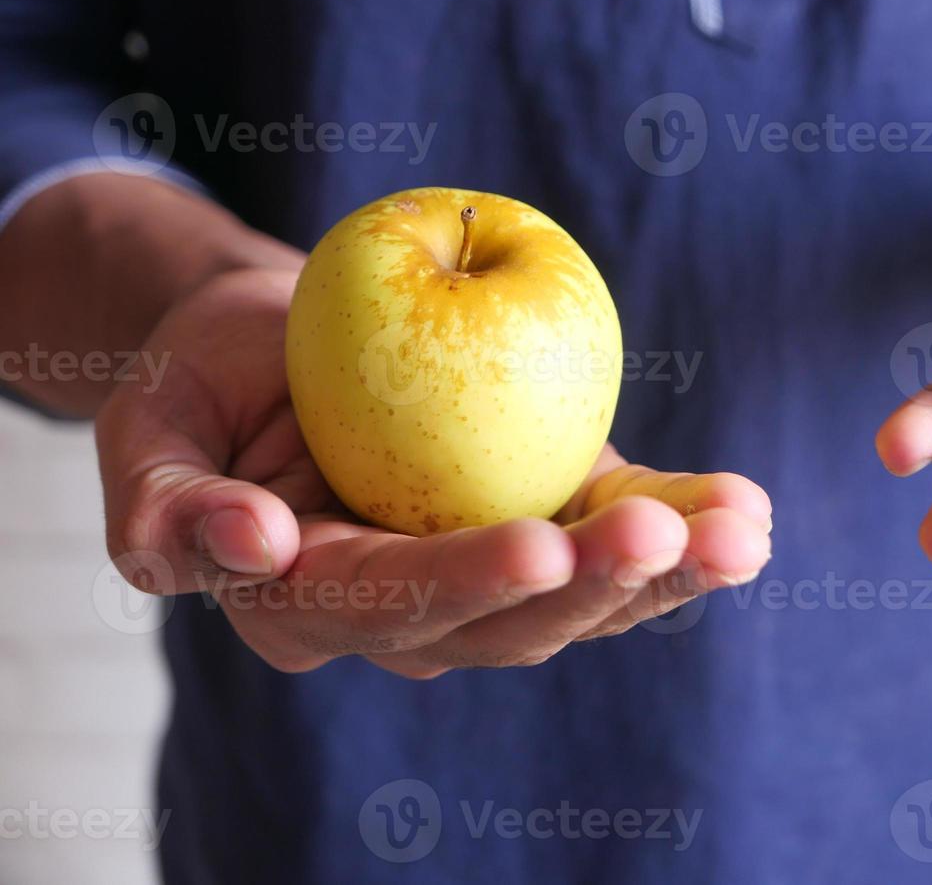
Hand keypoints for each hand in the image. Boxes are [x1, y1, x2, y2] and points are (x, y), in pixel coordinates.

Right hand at [96, 267, 771, 676]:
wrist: (280, 347)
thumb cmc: (208, 379)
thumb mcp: (151, 429)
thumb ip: (166, 508)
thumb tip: (251, 544)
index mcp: (309, 600)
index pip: (391, 603)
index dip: (465, 584)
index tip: (541, 548)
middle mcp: (411, 613)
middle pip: (512, 622)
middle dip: (597, 584)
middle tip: (668, 531)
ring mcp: (490, 575)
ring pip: (586, 598)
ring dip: (669, 570)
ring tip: (739, 531)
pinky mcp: (548, 521)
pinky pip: (616, 535)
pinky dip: (682, 526)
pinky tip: (742, 513)